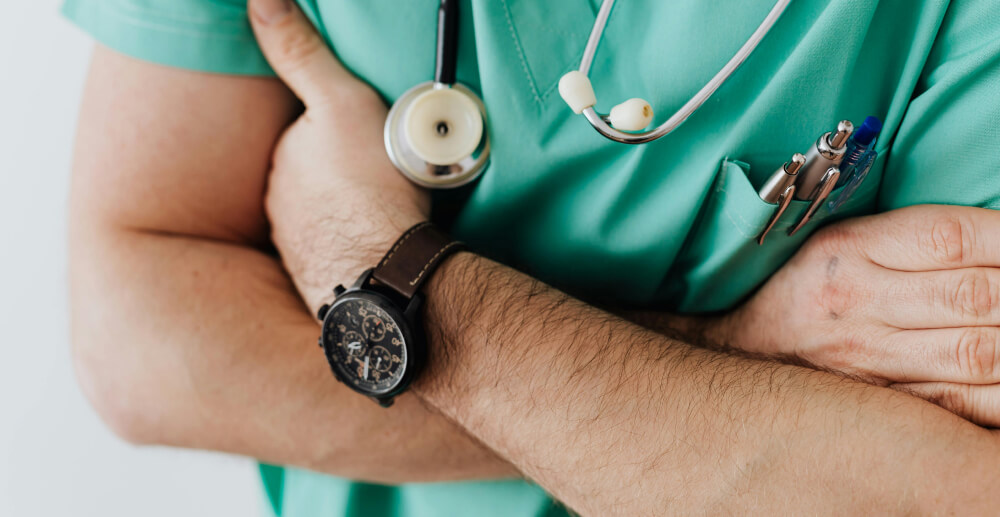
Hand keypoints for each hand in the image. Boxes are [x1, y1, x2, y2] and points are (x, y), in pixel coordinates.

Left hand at [249, 0, 428, 309]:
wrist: (385, 271)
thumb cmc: (369, 185)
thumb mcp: (340, 102)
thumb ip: (300, 52)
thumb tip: (258, 1)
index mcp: (282, 159)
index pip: (302, 135)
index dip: (336, 133)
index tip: (367, 139)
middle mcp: (278, 202)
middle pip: (310, 175)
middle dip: (337, 172)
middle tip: (381, 173)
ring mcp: (295, 242)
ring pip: (320, 214)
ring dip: (344, 210)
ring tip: (383, 210)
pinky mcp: (317, 277)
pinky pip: (334, 250)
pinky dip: (351, 244)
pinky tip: (375, 244)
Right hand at [700, 205, 999, 425]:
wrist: (738, 352)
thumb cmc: (805, 289)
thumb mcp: (842, 242)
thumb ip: (915, 240)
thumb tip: (999, 242)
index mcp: (849, 250)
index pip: (949, 237)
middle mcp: (859, 304)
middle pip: (975, 296)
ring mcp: (872, 361)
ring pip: (981, 354)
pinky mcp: (886, 406)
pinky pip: (966, 405)